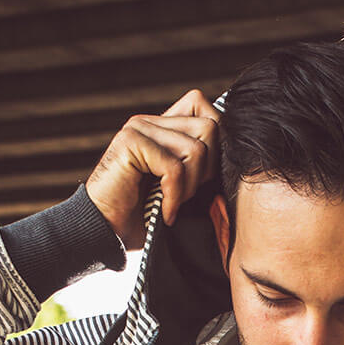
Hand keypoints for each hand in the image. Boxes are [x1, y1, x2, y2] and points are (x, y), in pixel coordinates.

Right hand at [85, 89, 220, 247]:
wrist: (106, 235)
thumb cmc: (144, 218)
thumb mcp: (182, 189)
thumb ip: (202, 166)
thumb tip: (237, 154)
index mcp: (165, 128)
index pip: (208, 110)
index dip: (216, 145)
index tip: (203, 181)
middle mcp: (152, 121)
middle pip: (210, 128)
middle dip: (206, 170)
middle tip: (185, 196)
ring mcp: (139, 128)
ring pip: (196, 149)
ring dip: (190, 187)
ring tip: (171, 204)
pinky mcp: (130, 142)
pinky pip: (174, 166)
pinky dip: (174, 196)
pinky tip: (164, 211)